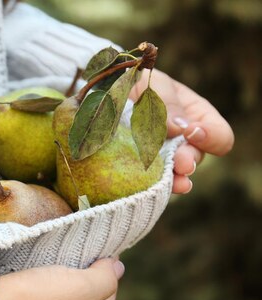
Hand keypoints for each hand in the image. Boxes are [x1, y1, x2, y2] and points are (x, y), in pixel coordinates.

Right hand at [0, 258, 124, 299]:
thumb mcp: (77, 287)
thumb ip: (104, 279)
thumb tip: (117, 268)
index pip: (106, 297)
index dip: (101, 270)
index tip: (89, 249)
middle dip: (72, 282)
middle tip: (60, 258)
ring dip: (46, 293)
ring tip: (36, 272)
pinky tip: (15, 292)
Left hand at [130, 69, 233, 193]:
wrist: (107, 93)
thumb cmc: (138, 83)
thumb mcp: (154, 85)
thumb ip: (168, 104)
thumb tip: (182, 128)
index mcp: (197, 118)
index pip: (219, 135)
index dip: (211, 138)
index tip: (192, 133)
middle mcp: (184, 142)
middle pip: (196, 158)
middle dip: (188, 160)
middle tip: (181, 163)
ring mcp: (163, 156)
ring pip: (174, 173)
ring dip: (175, 179)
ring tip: (176, 183)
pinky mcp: (142, 166)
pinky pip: (152, 179)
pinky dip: (153, 183)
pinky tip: (153, 188)